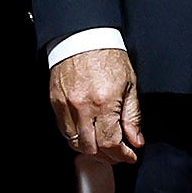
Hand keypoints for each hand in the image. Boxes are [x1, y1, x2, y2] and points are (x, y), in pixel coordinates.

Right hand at [49, 47, 143, 164]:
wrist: (83, 36)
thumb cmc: (108, 55)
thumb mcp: (129, 85)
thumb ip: (132, 116)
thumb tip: (136, 140)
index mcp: (104, 103)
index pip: (111, 143)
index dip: (122, 155)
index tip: (129, 155)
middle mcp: (83, 107)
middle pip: (92, 148)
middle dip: (108, 156)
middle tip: (118, 153)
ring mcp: (66, 105)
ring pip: (75, 142)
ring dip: (91, 149)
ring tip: (103, 147)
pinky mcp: (55, 102)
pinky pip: (64, 130)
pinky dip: (76, 137)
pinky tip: (87, 134)